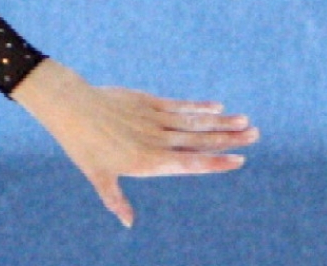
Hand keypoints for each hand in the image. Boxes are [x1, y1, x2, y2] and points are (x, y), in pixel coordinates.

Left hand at [11, 58, 256, 228]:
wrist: (70, 106)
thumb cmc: (83, 145)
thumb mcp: (97, 176)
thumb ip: (115, 199)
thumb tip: (129, 223)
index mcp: (148, 161)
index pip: (190, 163)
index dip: (215, 162)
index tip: (239, 160)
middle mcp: (157, 140)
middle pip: (199, 139)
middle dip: (229, 139)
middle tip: (255, 135)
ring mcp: (154, 119)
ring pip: (194, 121)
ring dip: (221, 122)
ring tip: (246, 122)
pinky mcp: (148, 102)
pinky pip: (179, 105)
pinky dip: (199, 106)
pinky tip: (218, 106)